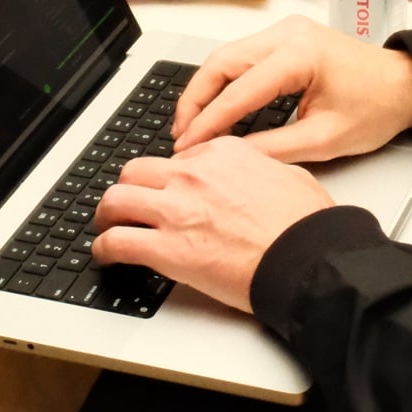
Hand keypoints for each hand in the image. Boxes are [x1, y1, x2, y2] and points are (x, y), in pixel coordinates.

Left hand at [92, 138, 335, 313]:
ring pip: (115, 199)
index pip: (177, 158)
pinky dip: (104, 249)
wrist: (306, 257)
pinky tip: (107, 255)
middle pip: (136, 171)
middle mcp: (193, 176)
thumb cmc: (305, 224)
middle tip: (128, 204)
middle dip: (129, 188)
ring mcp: (176, 210)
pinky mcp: (167, 249)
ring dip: (107, 214)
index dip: (168, 178)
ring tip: (108, 227)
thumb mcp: (288, 174)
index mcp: (222, 154)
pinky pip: (116, 241)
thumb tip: (258, 175)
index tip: (168, 192)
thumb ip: (262, 168)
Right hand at [173, 16, 411, 160]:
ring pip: (227, 57)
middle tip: (180, 137)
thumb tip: (231, 159)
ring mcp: (286, 32)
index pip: (238, 91)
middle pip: (221, 63)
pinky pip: (243, 58)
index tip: (186, 148)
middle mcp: (288, 35)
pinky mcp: (287, 39)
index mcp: (299, 55)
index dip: (207, 123)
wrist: (407, 85)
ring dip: (205, 90)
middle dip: (194, 101)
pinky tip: (215, 109)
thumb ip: (273, 149)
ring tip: (192, 127)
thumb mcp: (324, 139)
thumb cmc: (377, 108)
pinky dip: (223, 83)